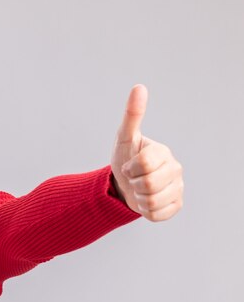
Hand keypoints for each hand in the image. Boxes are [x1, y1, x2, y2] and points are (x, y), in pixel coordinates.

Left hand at [111, 84, 183, 221]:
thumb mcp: (124, 139)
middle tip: (133, 179)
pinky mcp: (176, 206)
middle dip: (133, 184)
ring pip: (152, 202)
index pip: (143, 165)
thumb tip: (139, 87)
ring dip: (138, 199)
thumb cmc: (124, 159)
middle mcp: (176, 169)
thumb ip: (131, 115)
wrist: (123, 185)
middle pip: (148, 184)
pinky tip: (145, 201)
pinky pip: (156, 215)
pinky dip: (145, 211)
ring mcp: (178, 188)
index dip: (129, 168)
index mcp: (163, 153)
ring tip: (138, 190)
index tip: (128, 166)